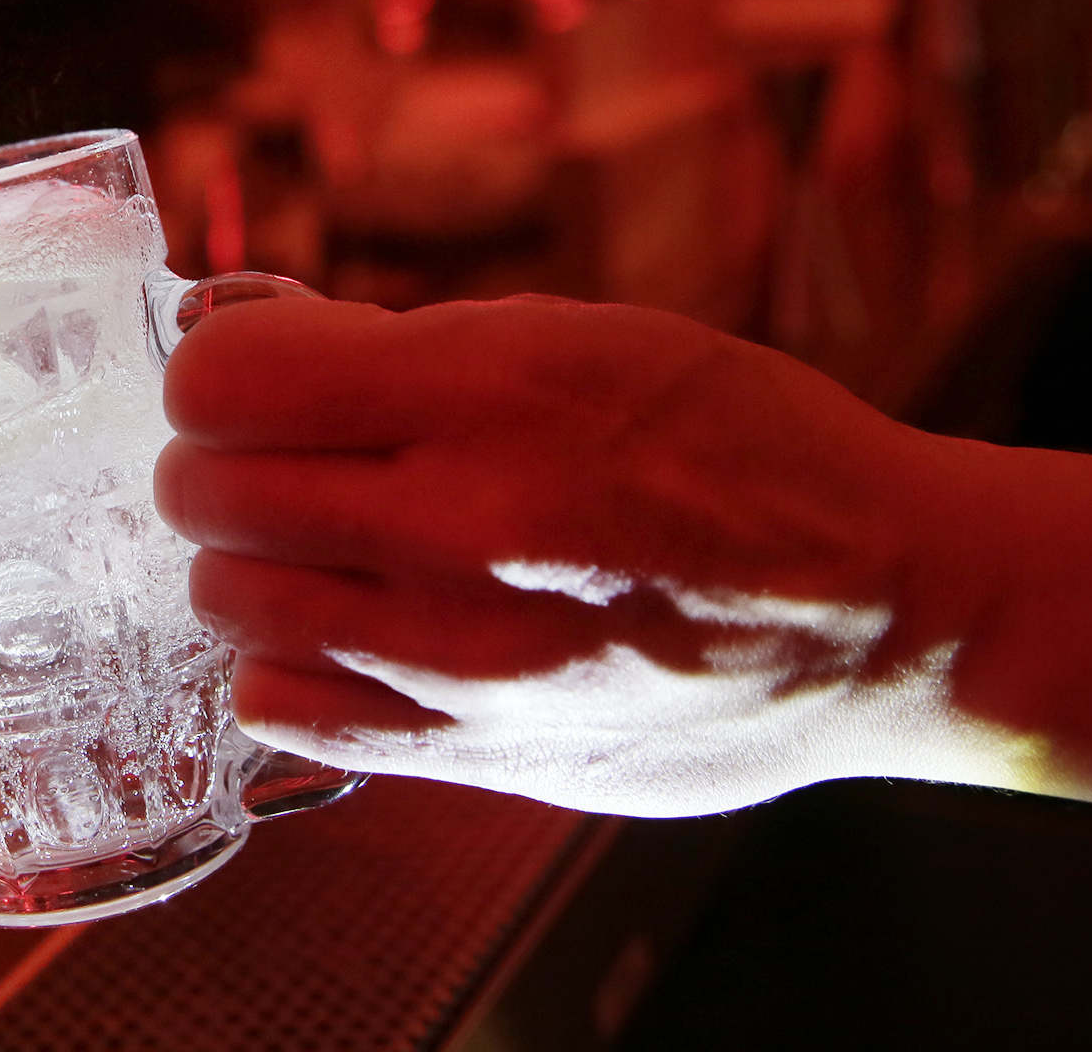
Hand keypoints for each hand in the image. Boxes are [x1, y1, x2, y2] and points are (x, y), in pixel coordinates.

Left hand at [155, 297, 1030, 816]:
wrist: (885, 610)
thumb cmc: (739, 448)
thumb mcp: (580, 337)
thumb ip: (398, 346)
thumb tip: (233, 339)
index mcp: (495, 392)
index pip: (228, 380)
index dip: (218, 370)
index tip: (248, 378)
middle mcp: (468, 527)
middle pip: (206, 492)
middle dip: (222, 460)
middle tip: (281, 458)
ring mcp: (465, 658)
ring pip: (225, 604)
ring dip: (251, 562)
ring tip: (322, 543)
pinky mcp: (477, 755)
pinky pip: (277, 708)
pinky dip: (287, 663)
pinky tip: (350, 629)